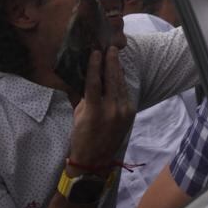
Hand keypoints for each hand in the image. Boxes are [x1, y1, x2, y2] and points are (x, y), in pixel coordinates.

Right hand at [68, 47, 134, 168]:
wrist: (95, 159)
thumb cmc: (81, 137)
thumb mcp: (77, 115)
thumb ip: (80, 96)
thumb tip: (78, 77)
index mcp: (94, 111)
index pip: (94, 83)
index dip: (94, 66)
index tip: (96, 52)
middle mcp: (111, 110)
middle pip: (112, 80)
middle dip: (112, 62)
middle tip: (111, 48)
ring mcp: (123, 112)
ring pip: (120, 85)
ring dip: (118, 70)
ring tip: (115, 56)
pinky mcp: (130, 113)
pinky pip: (125, 93)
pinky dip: (121, 82)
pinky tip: (119, 72)